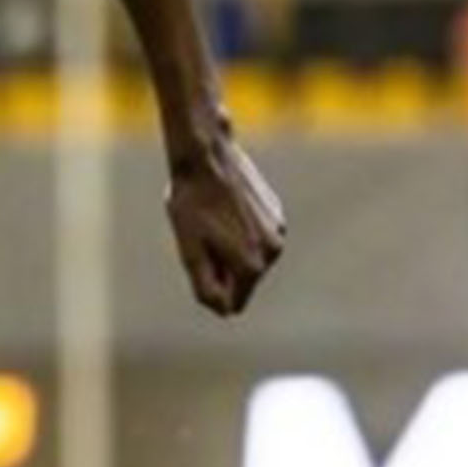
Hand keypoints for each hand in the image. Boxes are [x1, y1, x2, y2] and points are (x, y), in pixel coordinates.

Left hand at [165, 136, 285, 316]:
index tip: (199, 258)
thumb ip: (206, 288)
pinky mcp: (277, 212)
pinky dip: (241, 228)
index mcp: (251, 267)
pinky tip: (225, 204)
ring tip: (213, 217)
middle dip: (222, 265)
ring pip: (251, 256)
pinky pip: (256, 234)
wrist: (205, 155)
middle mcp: (273, 253)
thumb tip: (224, 311)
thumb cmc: (191, 203)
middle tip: (203, 233)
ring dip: (231, 246)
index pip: (233, 303)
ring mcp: (278, 230)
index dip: (211, 286)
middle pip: (243, 280)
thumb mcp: (189, 251)